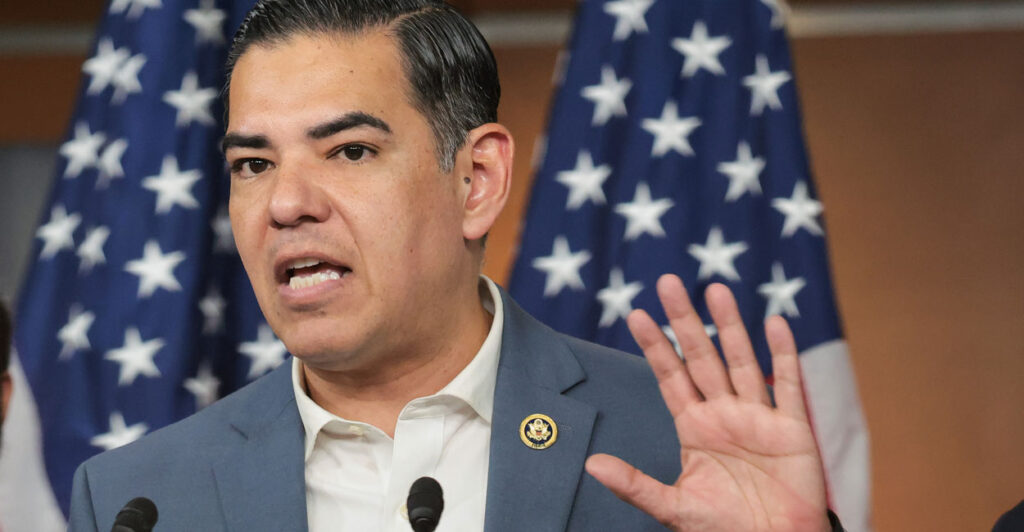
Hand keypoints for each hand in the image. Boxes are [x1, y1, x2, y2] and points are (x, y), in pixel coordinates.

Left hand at [585, 275, 830, 531]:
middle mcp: (724, 413)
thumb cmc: (725, 527)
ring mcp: (758, 416)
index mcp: (695, 427)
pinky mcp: (792, 429)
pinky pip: (789, 385)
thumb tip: (590, 463)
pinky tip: (775, 323)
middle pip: (701, 357)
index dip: (655, 346)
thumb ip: (634, 484)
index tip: (635, 315)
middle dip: (684, 321)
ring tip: (715, 290)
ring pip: (741, 360)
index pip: (670, 376)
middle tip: (668, 282)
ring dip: (729, 326)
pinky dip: (783, 354)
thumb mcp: (673, 507)